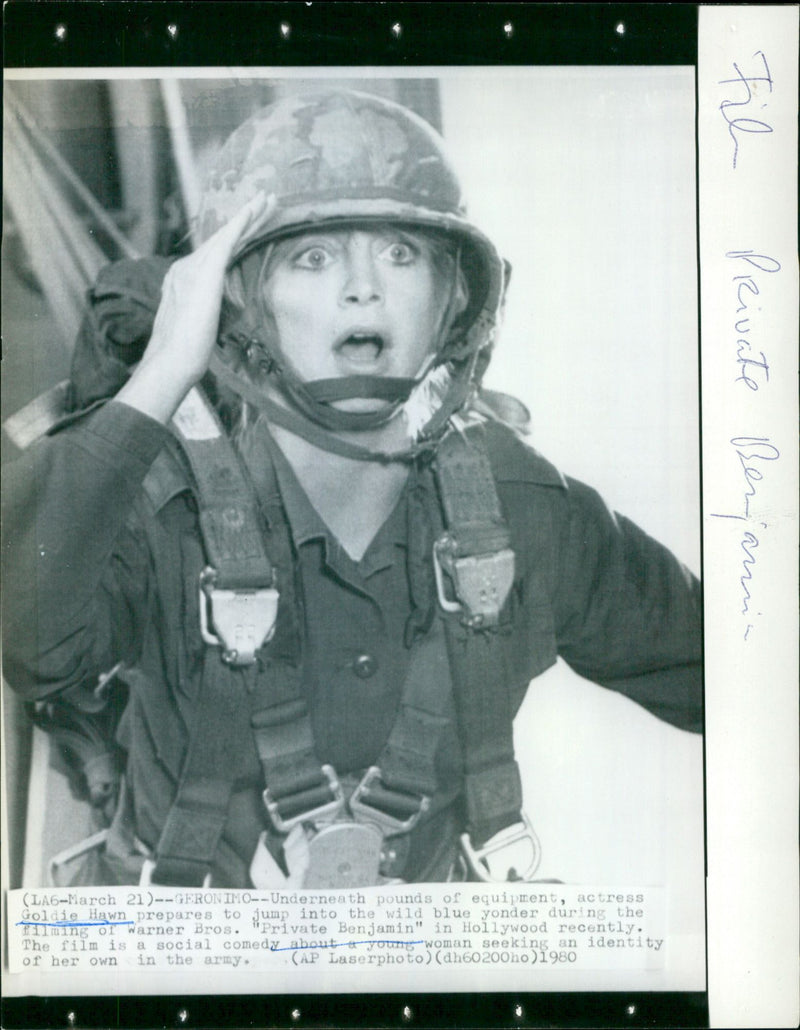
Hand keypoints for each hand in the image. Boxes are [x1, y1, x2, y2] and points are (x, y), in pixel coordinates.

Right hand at [116, 192, 276, 422]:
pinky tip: (254, 210)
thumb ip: (205, 314)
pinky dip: (241, 223)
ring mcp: (193, 268)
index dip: (236, 238)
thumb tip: (214, 318)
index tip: (251, 225)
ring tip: (268, 199)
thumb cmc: (185, 355)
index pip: (216, 254)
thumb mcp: (198, 329)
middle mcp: (186, 268)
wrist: (172, 360)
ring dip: (249, 216)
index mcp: (184, 281)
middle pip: (222, 239)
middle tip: (265, 200)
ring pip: (227, 235)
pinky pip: (226, 240)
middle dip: (245, 219)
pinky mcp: (205, 272)